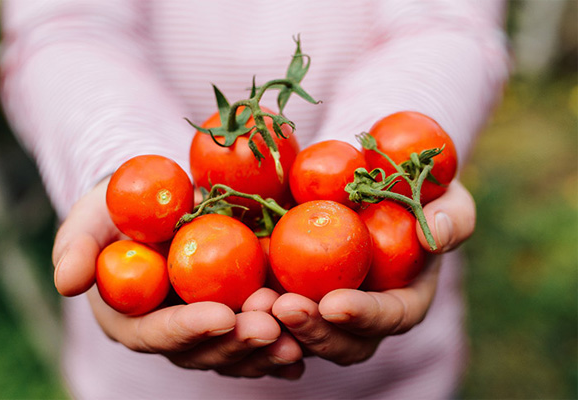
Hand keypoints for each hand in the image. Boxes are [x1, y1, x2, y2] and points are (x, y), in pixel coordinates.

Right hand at [52, 178, 302, 378]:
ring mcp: (208, 329)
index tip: (220, 316)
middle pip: (205, 351)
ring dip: (268, 348)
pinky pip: (262, 338)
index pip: (158, 333)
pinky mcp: (237, 316)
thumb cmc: (120, 210)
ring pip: (238, 351)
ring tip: (297, 336)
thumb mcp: (92, 218)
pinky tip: (308, 342)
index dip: (188, 329)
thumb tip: (67, 282)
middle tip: (270, 327)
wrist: (162, 202)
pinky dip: (286, 341)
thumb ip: (77, 247)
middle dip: (237, 343)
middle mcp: (173, 333)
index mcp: (134, 319)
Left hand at [272, 179, 474, 364]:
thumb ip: (453, 216)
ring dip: (277, 327)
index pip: (389, 319)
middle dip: (313, 331)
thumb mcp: (446, 196)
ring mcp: (326, 310)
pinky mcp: (295, 293)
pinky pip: (273, 311)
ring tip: (253, 304)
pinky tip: (236, 295)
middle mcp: (364, 317)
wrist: (371, 183)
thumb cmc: (416, 192)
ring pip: (301, 337)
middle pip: (341, 342)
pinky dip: (255, 310)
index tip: (334, 303)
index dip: (364, 317)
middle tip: (283, 307)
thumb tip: (436, 234)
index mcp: (404, 301)